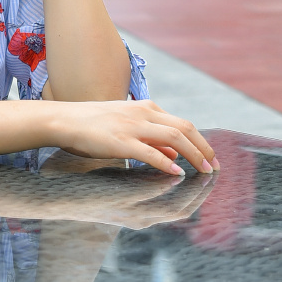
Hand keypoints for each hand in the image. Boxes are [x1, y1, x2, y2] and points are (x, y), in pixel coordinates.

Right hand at [49, 99, 217, 177]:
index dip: (201, 141)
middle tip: (215, 166)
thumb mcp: (127, 124)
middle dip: (204, 148)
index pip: (182, 124)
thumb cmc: (95, 124)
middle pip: (185, 128)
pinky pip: (150, 152)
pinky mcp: (120, 141)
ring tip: (204, 170)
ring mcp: (132, 126)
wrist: (66, 119)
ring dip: (193, 155)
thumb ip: (152, 138)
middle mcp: (143, 113)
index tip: (211, 157)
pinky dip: (166, 162)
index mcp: (146, 108)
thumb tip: (175, 153)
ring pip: (174, 137)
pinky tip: (177, 173)